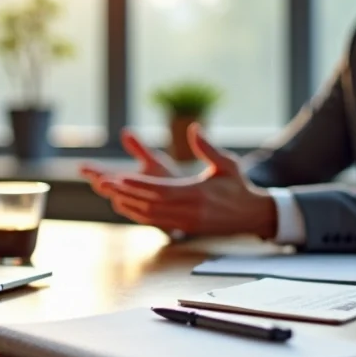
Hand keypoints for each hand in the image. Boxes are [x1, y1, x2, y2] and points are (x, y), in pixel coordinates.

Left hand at [84, 125, 276, 239]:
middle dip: (126, 194)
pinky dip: (138, 214)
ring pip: (150, 215)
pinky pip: (156, 222)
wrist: (252, 214)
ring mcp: (186, 222)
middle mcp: (189, 211)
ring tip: (109, 192)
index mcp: (197, 194)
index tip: (119, 178)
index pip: (161, 190)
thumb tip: (194, 128)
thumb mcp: (227, 163)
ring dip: (128, 204)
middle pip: (150, 204)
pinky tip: (125, 205)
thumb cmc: (238, 185)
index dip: (139, 185)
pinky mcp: (185, 228)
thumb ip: (208, 148)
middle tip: (104, 183)